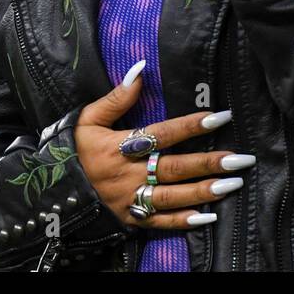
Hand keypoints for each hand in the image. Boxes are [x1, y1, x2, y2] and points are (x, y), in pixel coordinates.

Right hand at [74, 61, 252, 228]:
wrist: (53, 189)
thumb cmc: (76, 149)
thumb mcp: (89, 119)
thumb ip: (116, 97)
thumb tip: (140, 70)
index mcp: (119, 147)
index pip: (162, 134)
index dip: (191, 125)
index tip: (220, 116)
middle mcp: (127, 175)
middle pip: (174, 168)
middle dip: (208, 163)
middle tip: (240, 158)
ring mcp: (130, 200)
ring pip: (172, 196)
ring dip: (204, 191)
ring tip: (234, 184)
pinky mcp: (131, 219)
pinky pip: (161, 222)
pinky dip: (185, 220)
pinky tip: (210, 215)